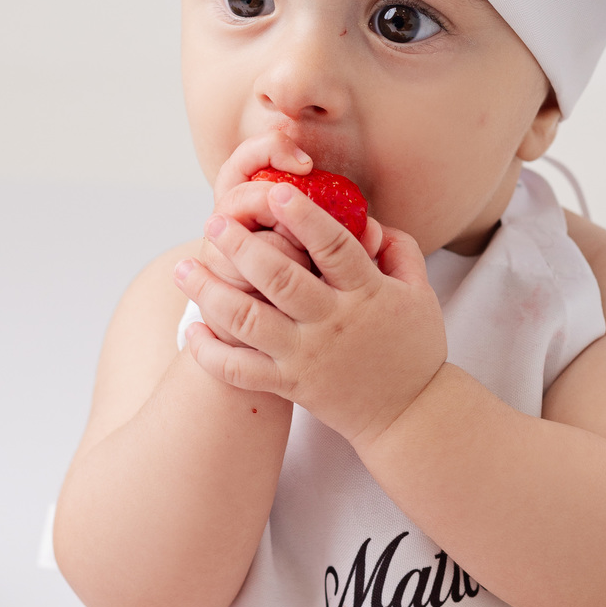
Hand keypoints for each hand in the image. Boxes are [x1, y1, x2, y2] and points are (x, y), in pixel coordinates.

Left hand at [172, 180, 445, 446]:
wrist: (408, 414)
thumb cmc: (413, 347)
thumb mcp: (420, 292)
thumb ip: (399, 249)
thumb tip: (368, 219)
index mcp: (367, 293)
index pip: (333, 247)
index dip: (304, 217)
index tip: (275, 193)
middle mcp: (332, 323)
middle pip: (279, 278)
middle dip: (242, 246)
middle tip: (214, 222)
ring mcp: (306, 356)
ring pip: (248, 320)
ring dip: (211, 292)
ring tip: (185, 268)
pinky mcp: (289, 385)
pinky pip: (240, 370)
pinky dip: (210, 352)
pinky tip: (193, 329)